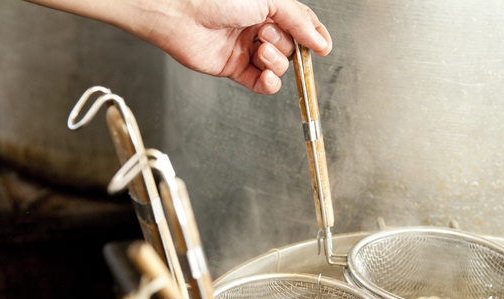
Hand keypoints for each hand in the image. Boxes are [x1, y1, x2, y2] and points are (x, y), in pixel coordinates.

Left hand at [25, 0, 331, 94]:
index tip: (320, 47)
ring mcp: (246, 50)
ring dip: (275, 62)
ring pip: (277, 67)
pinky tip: (266, 77)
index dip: (310, 38)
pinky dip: (268, 84)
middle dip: (282, 44)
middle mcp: (258, 28)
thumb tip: (323, 40)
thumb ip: (299, 20)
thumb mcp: (269, 0)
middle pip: (290, 49)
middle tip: (264, 34)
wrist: (180, 14)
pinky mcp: (234, 69)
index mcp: (268, 8)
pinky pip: (261, 85)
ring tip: (259, 49)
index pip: (300, 27)